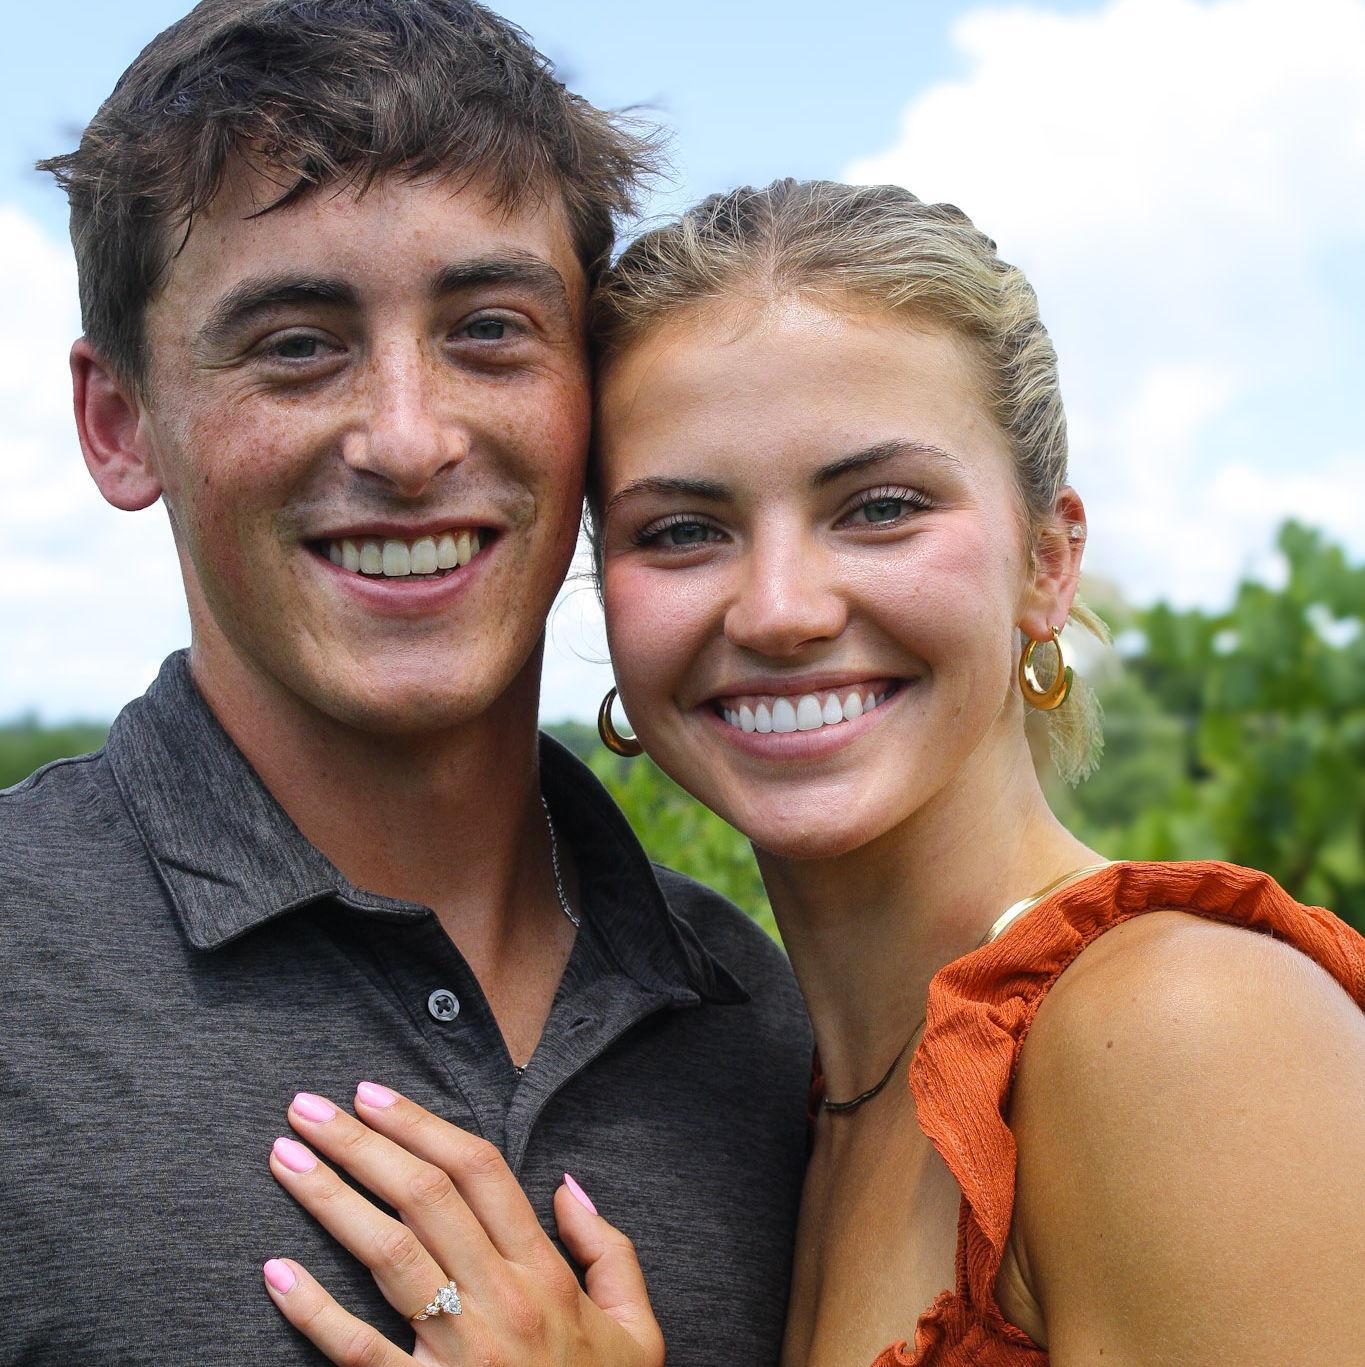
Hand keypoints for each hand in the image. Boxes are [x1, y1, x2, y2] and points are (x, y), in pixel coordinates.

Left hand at [262, 1083, 664, 1366]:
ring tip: (284, 1156)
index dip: (422, 1125)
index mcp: (544, 1274)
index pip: (480, 1173)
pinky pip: (358, 1352)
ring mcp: (457, 1353)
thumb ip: (609, 1250)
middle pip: (424, 1198)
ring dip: (330, 1198)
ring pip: (388, 1255)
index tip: (373, 1094)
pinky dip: (313, 1311)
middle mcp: (500, 1302)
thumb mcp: (636, 1327)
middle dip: (361, 1143)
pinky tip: (275, 1270)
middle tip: (309, 1106)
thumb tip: (568, 1188)